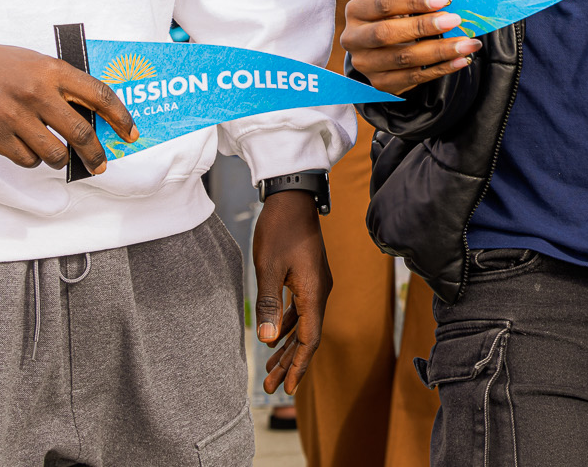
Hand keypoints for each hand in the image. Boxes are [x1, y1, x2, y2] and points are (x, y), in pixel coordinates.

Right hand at [0, 42, 135, 172]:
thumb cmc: (1, 66)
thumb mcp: (39, 64)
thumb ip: (64, 86)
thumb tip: (92, 116)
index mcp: (53, 71)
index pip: (99, 96)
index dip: (121, 117)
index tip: (130, 132)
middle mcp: (38, 94)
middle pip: (81, 134)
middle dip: (97, 154)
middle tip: (102, 163)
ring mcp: (17, 118)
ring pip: (55, 154)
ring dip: (63, 159)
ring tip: (61, 155)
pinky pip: (29, 160)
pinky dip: (35, 160)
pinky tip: (32, 149)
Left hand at [254, 191, 330, 394]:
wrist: (292, 198)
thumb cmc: (279, 230)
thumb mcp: (268, 268)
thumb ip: (269, 304)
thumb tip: (267, 341)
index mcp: (314, 292)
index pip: (310, 338)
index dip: (298, 365)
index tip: (288, 388)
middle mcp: (320, 291)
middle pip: (308, 336)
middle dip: (290, 363)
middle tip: (273, 387)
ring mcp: (316, 284)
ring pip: (304, 325)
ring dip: (288, 347)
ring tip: (272, 369)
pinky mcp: (309, 277)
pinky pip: (301, 310)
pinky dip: (289, 327)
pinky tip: (276, 337)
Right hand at [342, 0, 480, 95]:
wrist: (378, 47)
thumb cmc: (392, 18)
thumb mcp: (396, 6)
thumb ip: (415, 5)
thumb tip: (448, 6)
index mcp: (356, 11)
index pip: (384, 4)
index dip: (414, 1)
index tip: (443, 0)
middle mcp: (354, 39)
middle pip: (387, 33)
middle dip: (424, 27)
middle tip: (454, 21)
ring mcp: (365, 65)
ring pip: (403, 59)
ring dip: (440, 51)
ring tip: (467, 43)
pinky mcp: (380, 84)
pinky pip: (414, 78)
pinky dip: (441, 69)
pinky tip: (461, 60)